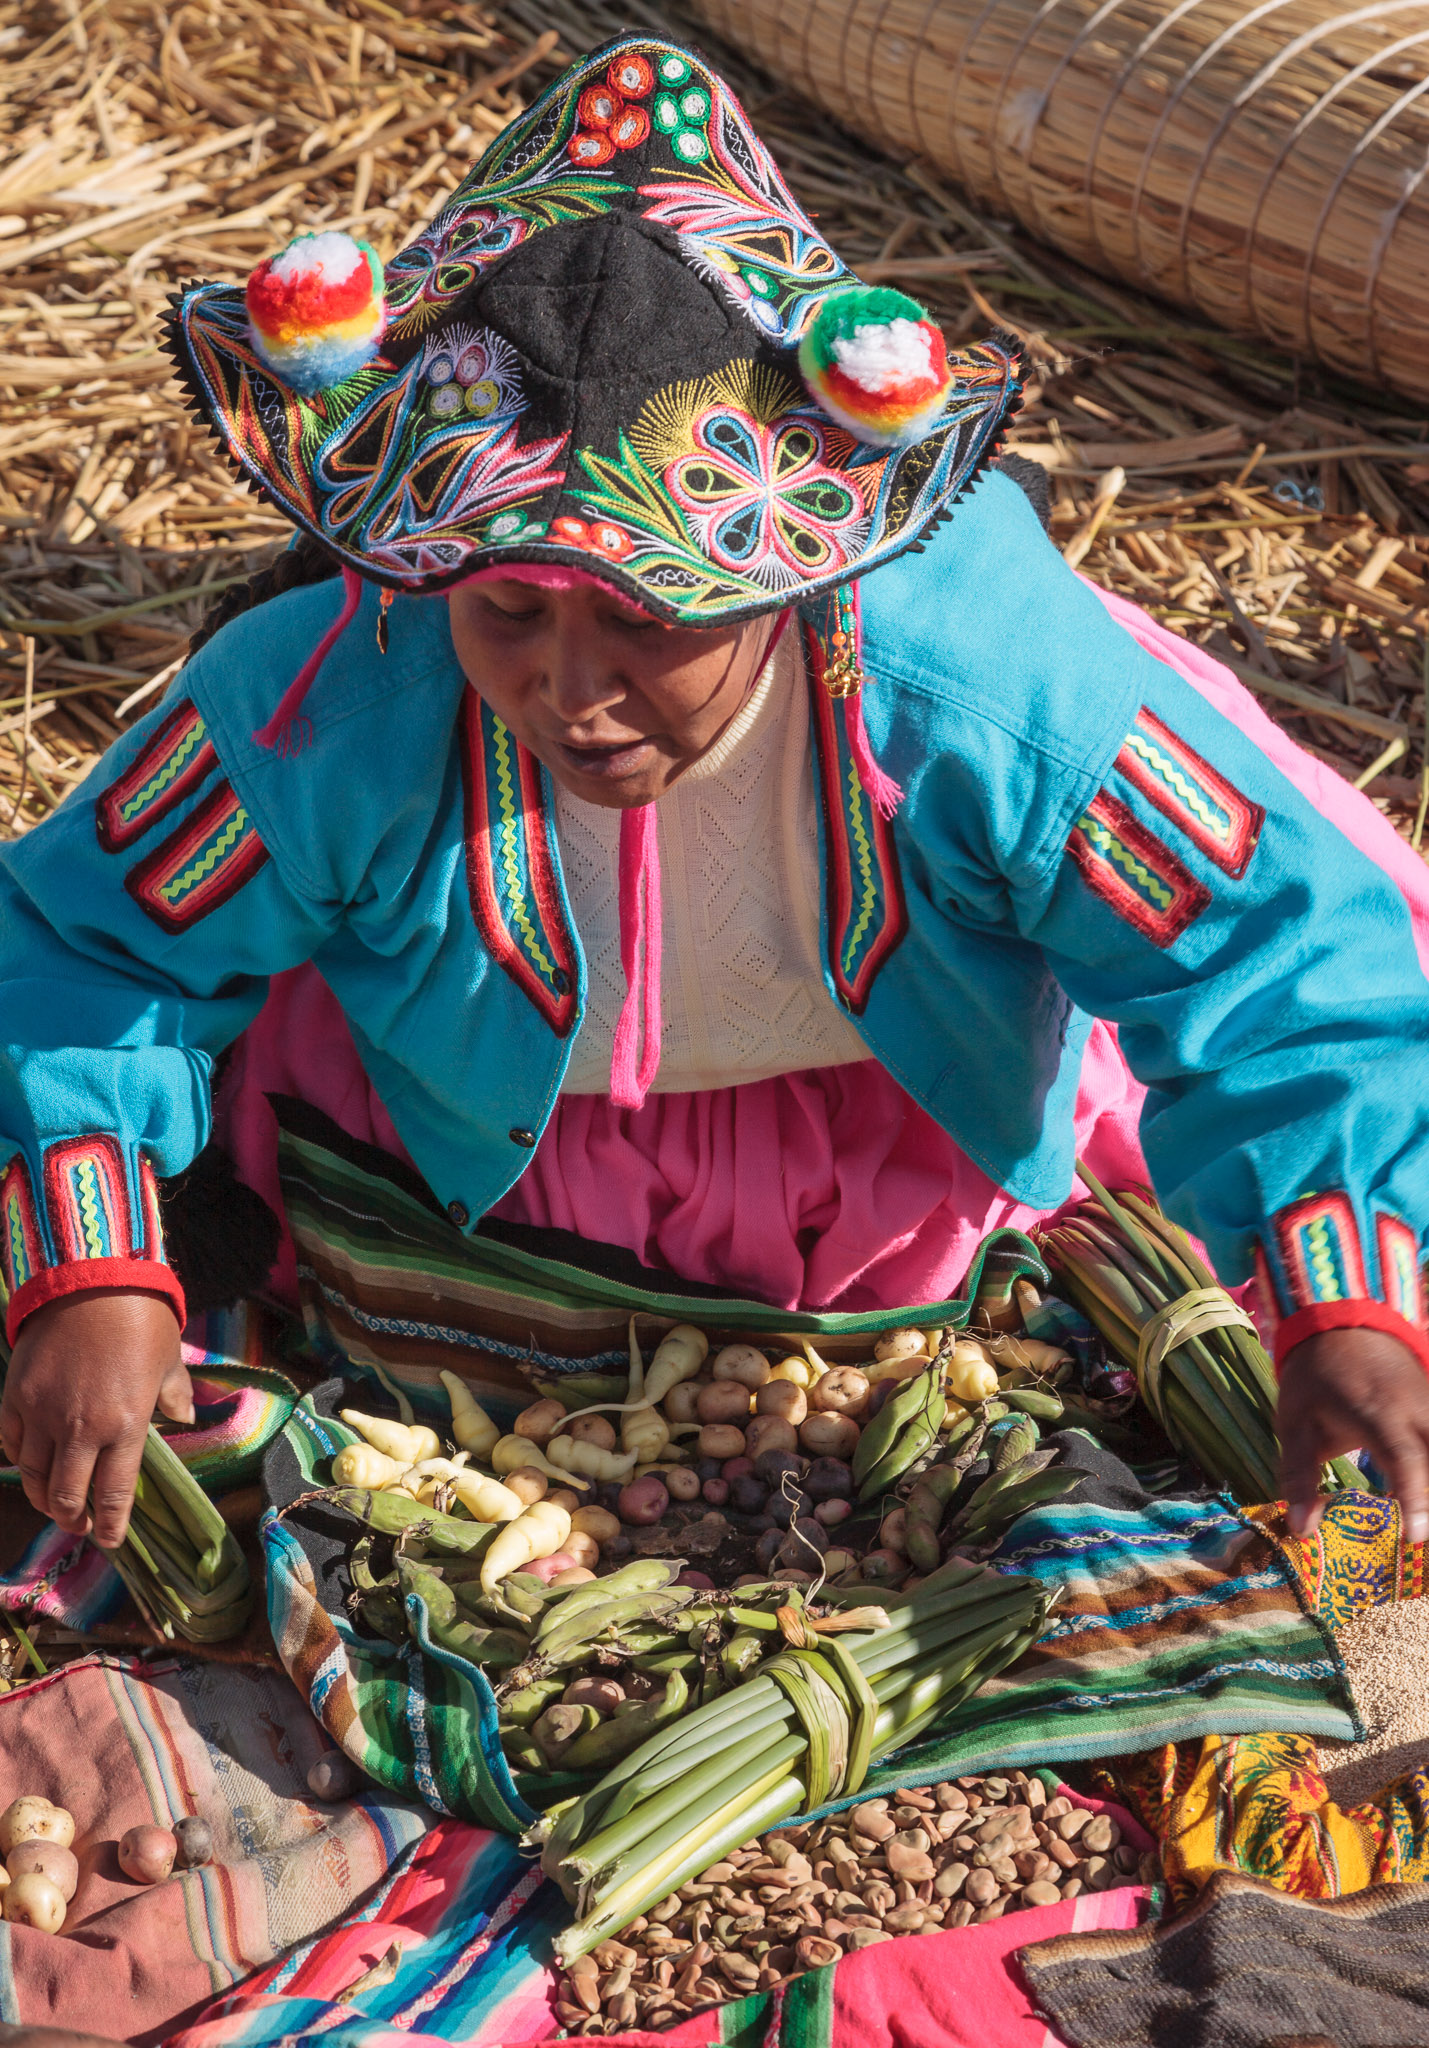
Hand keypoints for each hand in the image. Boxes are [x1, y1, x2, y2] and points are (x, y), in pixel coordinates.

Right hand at [0, 1291, 190, 1547]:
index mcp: (126, 1424)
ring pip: (33, 1474)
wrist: (91, 1278)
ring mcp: (43, 1413)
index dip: (109, 1524)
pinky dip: (20, 1458)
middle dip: (71, 1518)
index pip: (113, 1493)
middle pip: (65, 1494)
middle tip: (78, 1524)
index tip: (109, 1539)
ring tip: (53, 1501)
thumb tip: (184, 1418)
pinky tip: (31, 1462)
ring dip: (42, 1494)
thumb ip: (175, 1395)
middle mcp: (81, 1427)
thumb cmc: (139, 1318)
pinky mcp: (16, 1396)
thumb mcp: (169, 1358)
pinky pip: (11, 1442)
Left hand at [1277, 1327, 1428, 1545]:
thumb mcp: (1295, 1422)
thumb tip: (1303, 1530)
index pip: (1406, 1459)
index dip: (1416, 1500)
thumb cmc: (1317, 1378)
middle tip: (1425, 1547)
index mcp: (1380, 1414)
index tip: (1417, 1538)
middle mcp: (1419, 1413)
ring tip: (1424, 1526)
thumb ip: (1299, 1476)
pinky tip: (1426, 1497)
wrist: (1345, 1325)